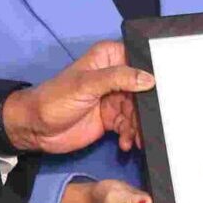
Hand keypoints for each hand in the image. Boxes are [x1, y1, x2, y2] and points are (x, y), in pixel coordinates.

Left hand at [3, 41, 152, 154]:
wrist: (35, 129)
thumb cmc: (55, 99)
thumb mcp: (87, 85)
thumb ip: (119, 78)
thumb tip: (149, 79)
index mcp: (109, 58)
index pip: (139, 60)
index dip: (153, 72)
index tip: (166, 89)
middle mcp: (115, 76)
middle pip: (143, 90)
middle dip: (147, 108)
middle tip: (149, 123)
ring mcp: (114, 98)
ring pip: (138, 111)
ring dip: (139, 126)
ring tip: (136, 139)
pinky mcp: (112, 118)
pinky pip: (130, 126)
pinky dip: (131, 136)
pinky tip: (126, 144)